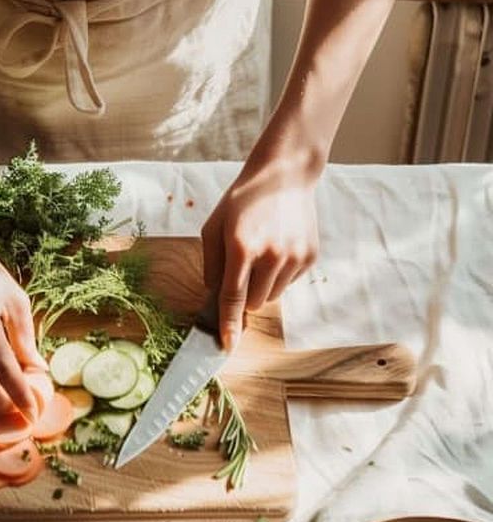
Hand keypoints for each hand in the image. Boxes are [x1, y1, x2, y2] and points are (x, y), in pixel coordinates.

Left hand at [201, 153, 318, 350]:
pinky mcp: (310, 257)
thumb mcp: (214, 226)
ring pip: (272, 296)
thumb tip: (214, 295)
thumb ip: (212, 264)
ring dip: (262, 285)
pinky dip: (279, 274)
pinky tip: (278, 246)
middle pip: (253, 302)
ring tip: (262, 251)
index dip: (229, 323)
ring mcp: (294, 256)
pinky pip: (289, 283)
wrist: (284, 176)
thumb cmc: (242, 200)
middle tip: (242, 266)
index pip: (232, 296)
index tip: (226, 345)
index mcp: (241, 246)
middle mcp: (271, 254)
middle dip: (243, 293)